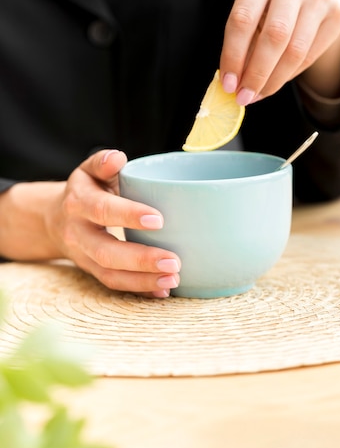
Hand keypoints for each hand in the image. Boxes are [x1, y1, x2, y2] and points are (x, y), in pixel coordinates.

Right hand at [0, 150, 180, 296]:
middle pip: (106, 251)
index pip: (101, 210)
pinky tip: (164, 289)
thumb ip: (103, 163)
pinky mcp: (92, 271)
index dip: (128, 215)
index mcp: (78, 202)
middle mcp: (78, 233)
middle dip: (141, 259)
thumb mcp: (90, 171)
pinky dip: (140, 289)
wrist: (57, 217)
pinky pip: (114, 285)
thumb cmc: (87, 189)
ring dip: (143, 280)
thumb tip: (118, 158)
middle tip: (174, 260)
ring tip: (174, 278)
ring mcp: (84, 256)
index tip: (159, 219)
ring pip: (110, 274)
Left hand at [220, 0, 339, 103]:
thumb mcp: (252, 10)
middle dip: (256, 73)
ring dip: (273, 80)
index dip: (233, 56)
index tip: (228, 84)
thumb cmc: (271, 3)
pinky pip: (310, 55)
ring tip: (258, 94)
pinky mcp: (337, 13)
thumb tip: (233, 84)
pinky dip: (289, 75)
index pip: (242, 20)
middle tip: (244, 96)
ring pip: (295, 50)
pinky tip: (275, 83)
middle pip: (273, 37)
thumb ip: (242, 41)